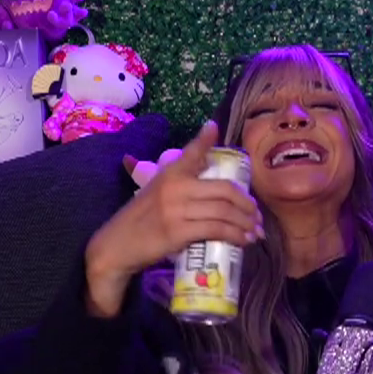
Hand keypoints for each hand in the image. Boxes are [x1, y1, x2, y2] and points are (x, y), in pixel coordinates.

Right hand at [84, 122, 263, 316]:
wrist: (115, 246)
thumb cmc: (139, 221)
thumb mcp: (156, 192)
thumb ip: (179, 184)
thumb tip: (207, 178)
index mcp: (169, 174)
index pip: (191, 152)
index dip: (205, 138)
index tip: (214, 126)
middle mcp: (175, 187)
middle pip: (225, 190)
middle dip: (247, 204)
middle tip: (257, 215)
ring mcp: (176, 210)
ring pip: (224, 212)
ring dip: (246, 223)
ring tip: (255, 231)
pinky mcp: (178, 232)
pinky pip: (216, 230)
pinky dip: (235, 235)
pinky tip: (243, 240)